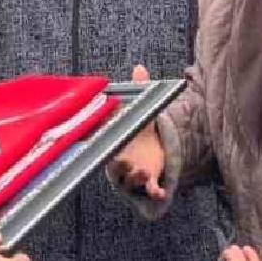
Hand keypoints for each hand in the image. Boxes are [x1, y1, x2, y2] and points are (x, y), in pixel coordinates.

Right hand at [108, 64, 167, 198]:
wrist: (154, 153)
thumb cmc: (139, 133)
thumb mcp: (141, 111)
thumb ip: (140, 90)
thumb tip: (139, 67)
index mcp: (114, 145)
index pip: (105, 146)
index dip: (102, 147)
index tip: (101, 144)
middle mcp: (120, 162)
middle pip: (114, 168)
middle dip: (117, 167)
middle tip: (122, 160)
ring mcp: (133, 175)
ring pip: (129, 182)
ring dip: (134, 178)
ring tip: (142, 172)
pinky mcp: (148, 182)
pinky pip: (148, 191)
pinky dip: (154, 192)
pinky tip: (160, 193)